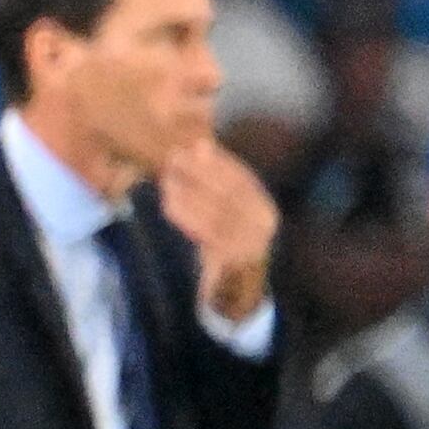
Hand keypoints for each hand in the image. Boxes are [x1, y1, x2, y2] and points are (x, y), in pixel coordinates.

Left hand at [154, 133, 278, 325]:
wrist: (234, 284)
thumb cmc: (224, 238)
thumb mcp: (224, 208)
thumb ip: (214, 180)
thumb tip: (198, 144)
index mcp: (263, 207)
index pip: (241, 178)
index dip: (216, 161)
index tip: (192, 146)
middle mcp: (263, 222)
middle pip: (228, 192)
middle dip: (199, 173)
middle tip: (173, 158)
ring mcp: (250, 241)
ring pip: (215, 211)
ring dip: (188, 193)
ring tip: (166, 179)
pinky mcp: (232, 257)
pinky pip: (206, 232)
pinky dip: (185, 216)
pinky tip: (167, 204)